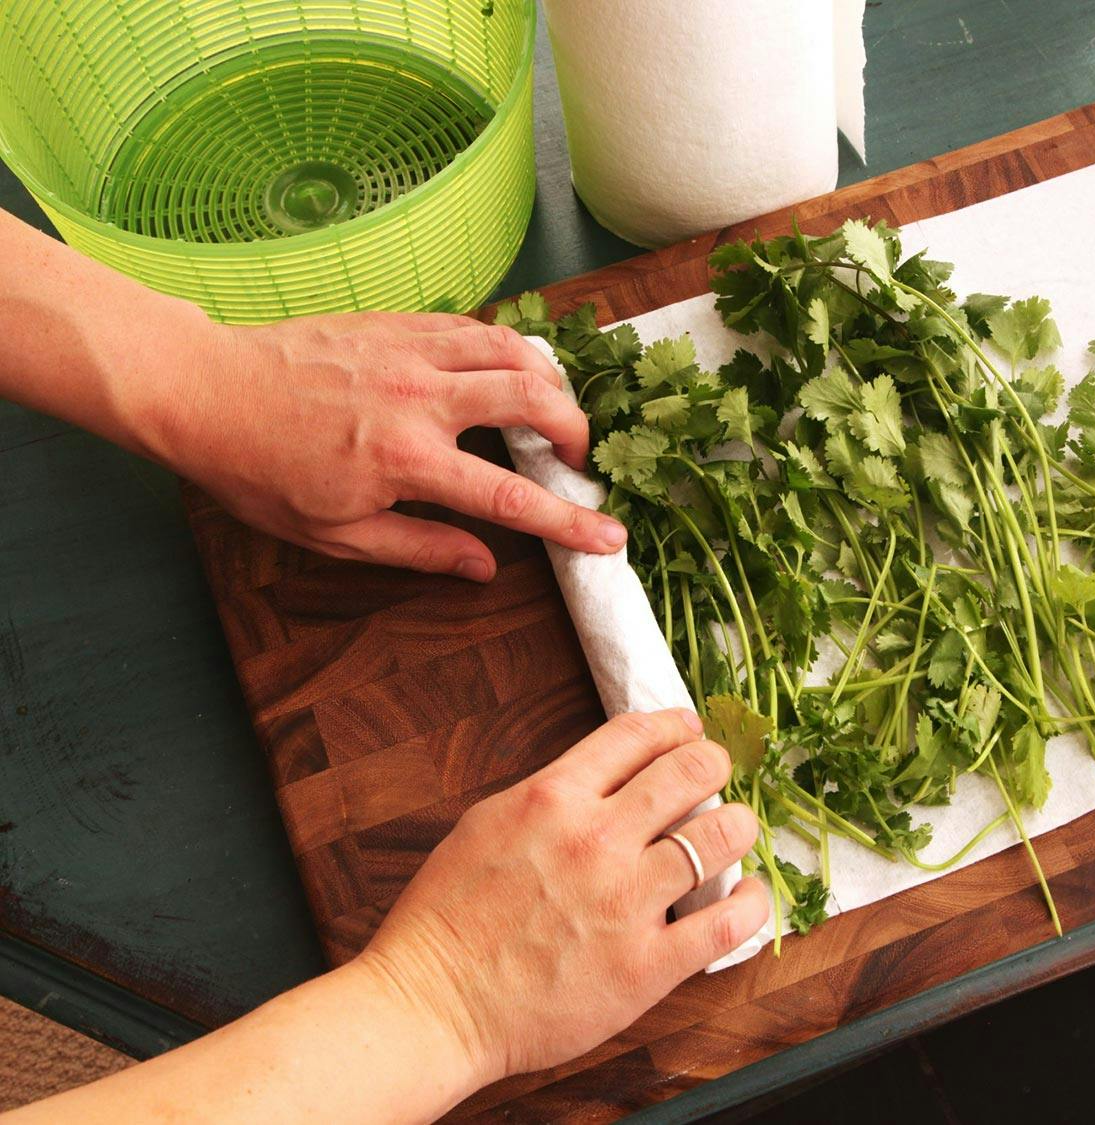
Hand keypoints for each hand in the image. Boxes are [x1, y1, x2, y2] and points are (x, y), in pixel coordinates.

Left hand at [137, 310, 626, 578]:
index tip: (611, 537)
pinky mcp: (396, 323)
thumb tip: (485, 566)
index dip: (570, 522)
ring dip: (549, 378)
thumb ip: (419, 548)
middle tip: (577, 458)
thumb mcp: (336, 535)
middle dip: (575, 428)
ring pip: (512, 347)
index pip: (510, 497)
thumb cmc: (261, 473)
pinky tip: (505, 369)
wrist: (205, 391)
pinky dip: (505, 348)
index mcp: (407, 461)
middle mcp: (420, 397)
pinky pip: (473, 326)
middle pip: (533, 397)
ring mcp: (409, 350)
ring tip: (553, 408)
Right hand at [357, 709, 768, 1084]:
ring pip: (721, 836)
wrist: (432, 1004)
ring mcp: (626, 902)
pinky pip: (728, 922)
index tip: (689, 730)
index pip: (636, 735)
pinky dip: (751, 902)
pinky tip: (748, 894)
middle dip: (713, 763)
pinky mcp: (646, 966)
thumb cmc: (448, 919)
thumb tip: (604, 775)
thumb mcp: (488, 823)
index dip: (673, 725)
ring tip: (736, 831)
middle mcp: (596, 840)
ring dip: (739, 825)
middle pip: (690, 771)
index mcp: (553, 798)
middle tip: (717, 774)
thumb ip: (552, 795)